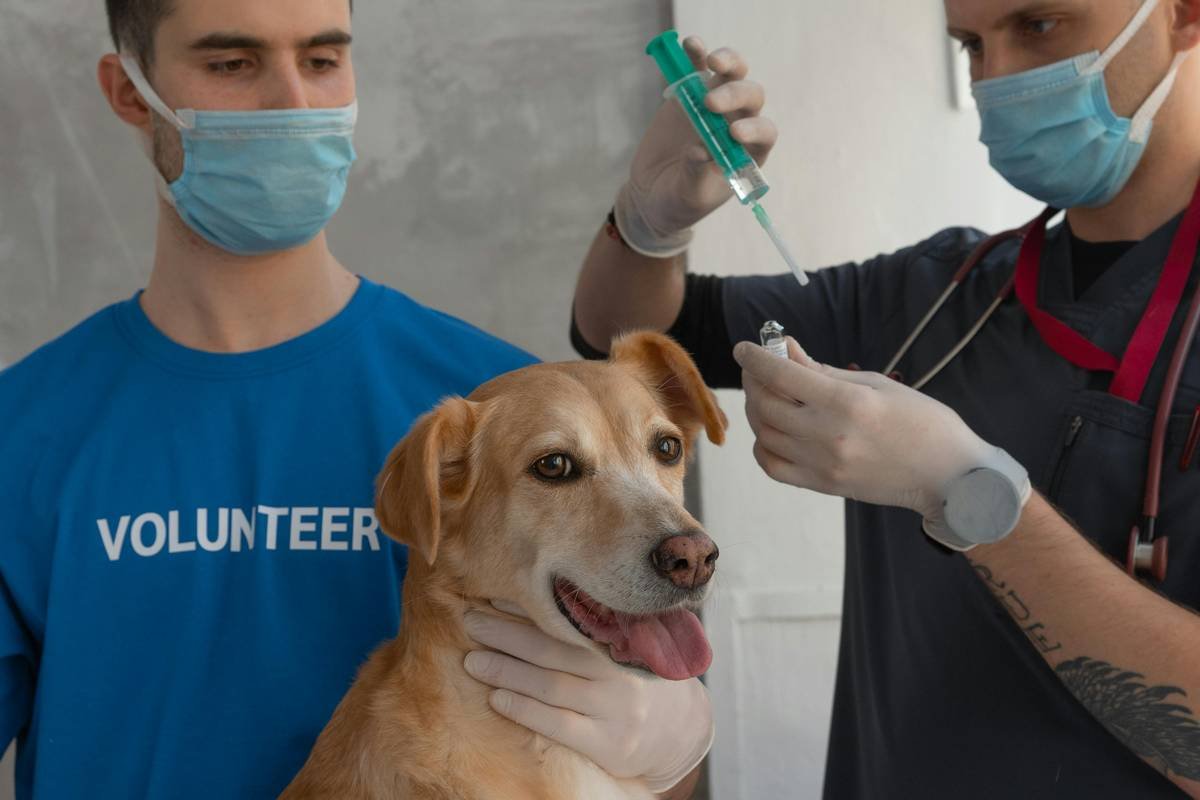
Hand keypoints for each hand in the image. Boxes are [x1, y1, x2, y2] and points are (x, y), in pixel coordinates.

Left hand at [463, 607, 713, 791]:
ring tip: (473, 661)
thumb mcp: (625, 646)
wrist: (679, 731)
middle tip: (471, 622)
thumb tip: (530, 597)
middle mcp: (622, 672)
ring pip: (551, 686)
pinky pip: (559, 725)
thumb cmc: (634, 679)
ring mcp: (617, 710)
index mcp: (624, 640)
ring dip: (507, 671)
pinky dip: (525, 710)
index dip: (529, 608)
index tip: (494, 597)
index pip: (569, 619)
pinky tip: (498, 699)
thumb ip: (592, 628)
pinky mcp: (610, 744)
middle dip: (507, 634)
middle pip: (553, 648)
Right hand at [615, 36, 778, 256]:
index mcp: (748, 152)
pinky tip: (690, 44)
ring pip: (732, 74)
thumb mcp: (689, 196)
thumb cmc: (679, 201)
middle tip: (710, 104)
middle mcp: (737, 123)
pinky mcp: (689, 93)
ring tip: (710, 60)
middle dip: (734, 95)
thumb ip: (697, 175)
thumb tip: (699, 151)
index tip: (734, 133)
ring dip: (727, 62)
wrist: (652, 194)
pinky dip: (695, 53)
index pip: (764, 132)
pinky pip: (697, 67)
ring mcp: (715, 105)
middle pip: (750, 96)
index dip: (754, 129)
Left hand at [733, 337, 1006, 527]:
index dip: (755, 358)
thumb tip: (786, 350)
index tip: (744, 348)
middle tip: (759, 369)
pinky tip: (774, 430)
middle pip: (766, 404)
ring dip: (758, 411)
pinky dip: (764, 445)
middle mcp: (829, 435)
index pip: (781, 375)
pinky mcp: (823, 486)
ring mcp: (823, 465)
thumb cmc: (921, 421)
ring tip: (769, 396)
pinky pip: (773, 466)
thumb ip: (824, 370)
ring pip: (764, 434)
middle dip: (754, 380)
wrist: (948, 475)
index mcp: (847, 403)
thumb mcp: (875, 383)